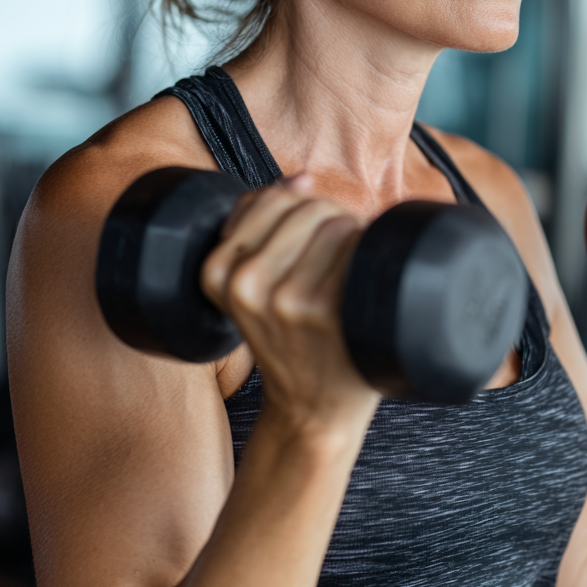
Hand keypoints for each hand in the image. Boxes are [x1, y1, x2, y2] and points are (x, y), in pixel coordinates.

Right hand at [200, 175, 379, 439]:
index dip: (302, 211)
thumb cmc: (291, 338)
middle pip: (309, 206)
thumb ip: (263, 223)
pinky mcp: (324, 309)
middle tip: (339, 258)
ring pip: (335, 220)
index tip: (311, 243)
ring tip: (352, 270)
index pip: (273, 198)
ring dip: (355, 235)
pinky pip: (355, 243)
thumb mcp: (252, 284)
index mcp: (216, 271)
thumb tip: (300, 178)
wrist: (313, 408)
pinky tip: (365, 279)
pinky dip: (370, 251)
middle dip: (333, 220)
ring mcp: (285, 297)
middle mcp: (245, 283)